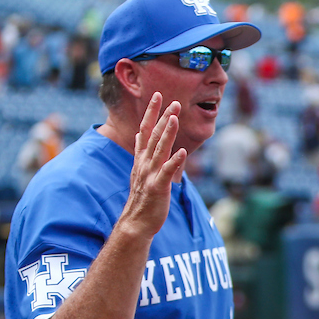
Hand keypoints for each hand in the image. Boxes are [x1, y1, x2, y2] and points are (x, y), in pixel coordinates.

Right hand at [120, 93, 186, 237]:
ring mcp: (150, 174)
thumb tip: (140, 136)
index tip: (158, 96)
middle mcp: (144, 163)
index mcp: (141, 159)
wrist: (136, 223)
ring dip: (167, 133)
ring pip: (159, 149)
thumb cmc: (142, 198)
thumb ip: (142, 153)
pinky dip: (174, 161)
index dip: (151, 112)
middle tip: (173, 100)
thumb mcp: (139, 171)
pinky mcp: (158, 187)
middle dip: (163, 117)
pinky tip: (182, 151)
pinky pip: (167, 172)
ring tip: (175, 117)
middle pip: (153, 135)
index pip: (145, 130)